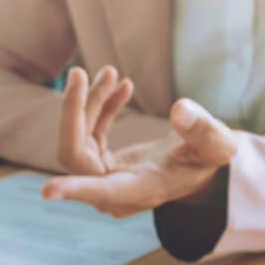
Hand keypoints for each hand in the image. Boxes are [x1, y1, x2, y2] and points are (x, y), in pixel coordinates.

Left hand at [43, 67, 239, 216]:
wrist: (204, 164)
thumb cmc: (211, 158)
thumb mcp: (217, 144)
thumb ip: (202, 129)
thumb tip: (180, 110)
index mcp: (139, 191)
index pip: (100, 192)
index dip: (74, 189)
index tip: (47, 191)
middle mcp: (115, 190)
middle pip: (75, 155)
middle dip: (75, 112)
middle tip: (80, 72)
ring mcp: (105, 177)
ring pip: (78, 139)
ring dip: (89, 103)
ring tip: (111, 73)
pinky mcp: (102, 163)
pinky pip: (89, 134)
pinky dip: (100, 108)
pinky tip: (120, 87)